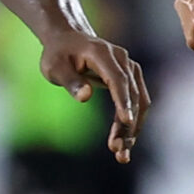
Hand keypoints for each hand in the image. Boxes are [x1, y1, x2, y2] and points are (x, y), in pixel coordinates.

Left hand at [39, 31, 150, 161]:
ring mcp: (129, 67)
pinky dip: (133, 122)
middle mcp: (121, 58)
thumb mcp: (55, 67)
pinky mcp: (130, 78)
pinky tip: (124, 142)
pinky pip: (137, 102)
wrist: (67, 40)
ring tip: (121, 153)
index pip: (118, 79)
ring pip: (139, 101)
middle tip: (118, 150)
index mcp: (102, 53)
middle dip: (127, 124)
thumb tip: (85, 97)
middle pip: (131, 93)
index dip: (123, 100)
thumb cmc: (58, 55)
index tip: (126, 121)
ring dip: (133, 128)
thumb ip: (70, 81)